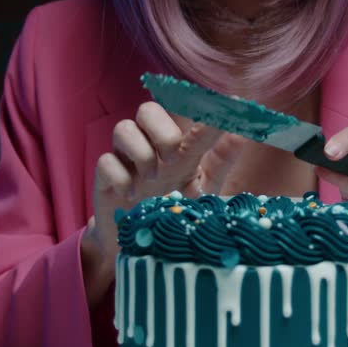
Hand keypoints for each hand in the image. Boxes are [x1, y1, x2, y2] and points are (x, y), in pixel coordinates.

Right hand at [84, 101, 247, 266]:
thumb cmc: (173, 209)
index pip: (185, 114)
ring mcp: (125, 160)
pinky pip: (105, 162)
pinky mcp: (104, 178)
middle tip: (171, 158)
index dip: (202, 104)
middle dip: (162, 130)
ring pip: (123, 128)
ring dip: (140, 152)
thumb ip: (220, 162)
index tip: (225, 102)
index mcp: (176, 147)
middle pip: (147, 109)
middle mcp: (149, 146)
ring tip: (152, 179)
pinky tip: (131, 195)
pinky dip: (120, 177)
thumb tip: (243, 134)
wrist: (137, 244)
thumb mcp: (202, 188)